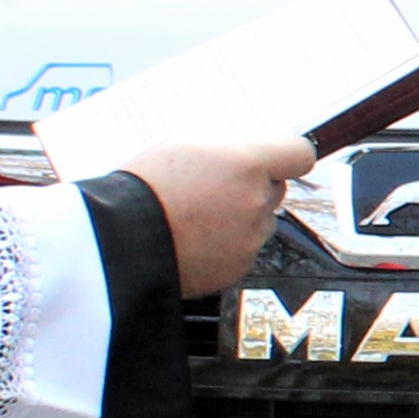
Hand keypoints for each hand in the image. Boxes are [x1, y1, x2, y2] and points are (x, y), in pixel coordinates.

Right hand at [124, 132, 317, 299]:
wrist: (118, 244)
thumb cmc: (142, 191)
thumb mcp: (182, 149)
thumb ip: (226, 154)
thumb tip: (243, 160)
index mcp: (248, 165)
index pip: (300, 154)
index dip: (288, 155)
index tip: (279, 157)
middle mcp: (257, 202)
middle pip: (275, 189)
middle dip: (253, 186)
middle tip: (214, 186)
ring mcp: (250, 239)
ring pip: (258, 221)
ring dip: (238, 218)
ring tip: (195, 216)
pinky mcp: (238, 268)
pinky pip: (241, 249)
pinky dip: (224, 245)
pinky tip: (193, 239)